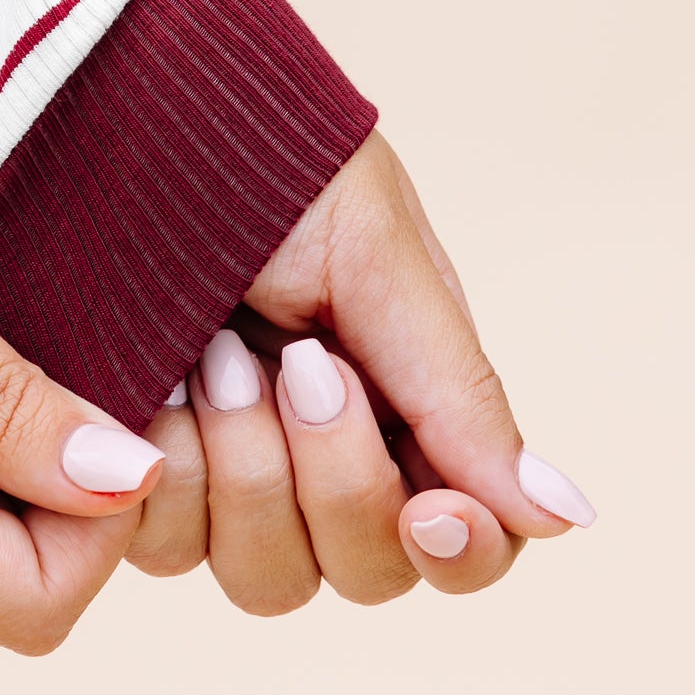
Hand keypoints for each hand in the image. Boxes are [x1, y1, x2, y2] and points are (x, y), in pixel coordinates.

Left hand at [124, 131, 593, 609]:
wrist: (128, 118)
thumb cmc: (265, 169)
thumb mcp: (374, 258)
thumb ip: (458, 391)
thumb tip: (565, 518)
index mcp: (402, 407)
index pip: (462, 544)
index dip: (460, 551)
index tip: (432, 509)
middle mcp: (316, 458)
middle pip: (364, 573)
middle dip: (335, 480)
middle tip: (299, 363)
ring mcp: (223, 471)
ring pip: (263, 576)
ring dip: (247, 470)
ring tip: (216, 352)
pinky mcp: (135, 466)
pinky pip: (161, 543)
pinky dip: (166, 471)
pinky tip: (159, 382)